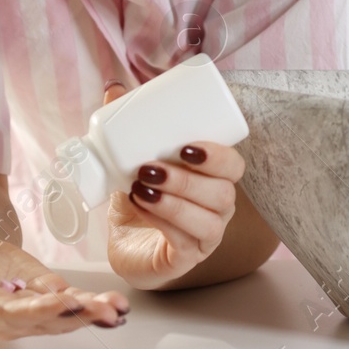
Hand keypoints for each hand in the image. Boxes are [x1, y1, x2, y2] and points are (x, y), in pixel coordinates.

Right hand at [0, 228, 128, 339]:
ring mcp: (28, 308)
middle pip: (48, 321)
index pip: (15, 315)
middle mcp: (9, 317)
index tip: (63, 303)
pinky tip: (116, 304)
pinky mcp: (41, 292)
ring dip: (92, 312)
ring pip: (64, 315)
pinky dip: (93, 303)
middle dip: (78, 316)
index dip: (40, 311)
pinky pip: (70, 301)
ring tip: (117, 308)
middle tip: (106, 310)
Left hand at [101, 81, 244, 289]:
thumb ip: (128, 127)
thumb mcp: (133, 162)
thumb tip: (114, 89)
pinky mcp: (186, 259)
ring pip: (208, 220)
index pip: (234, 166)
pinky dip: (161, 221)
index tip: (186, 146)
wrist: (127, 246)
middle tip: (151, 167)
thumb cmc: (141, 200)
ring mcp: (205, 238)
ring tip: (141, 187)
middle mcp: (218, 209)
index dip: (218, 156)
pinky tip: (141, 206)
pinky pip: (185, 242)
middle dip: (188, 179)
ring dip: (173, 201)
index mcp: (214, 180)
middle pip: (224, 193)